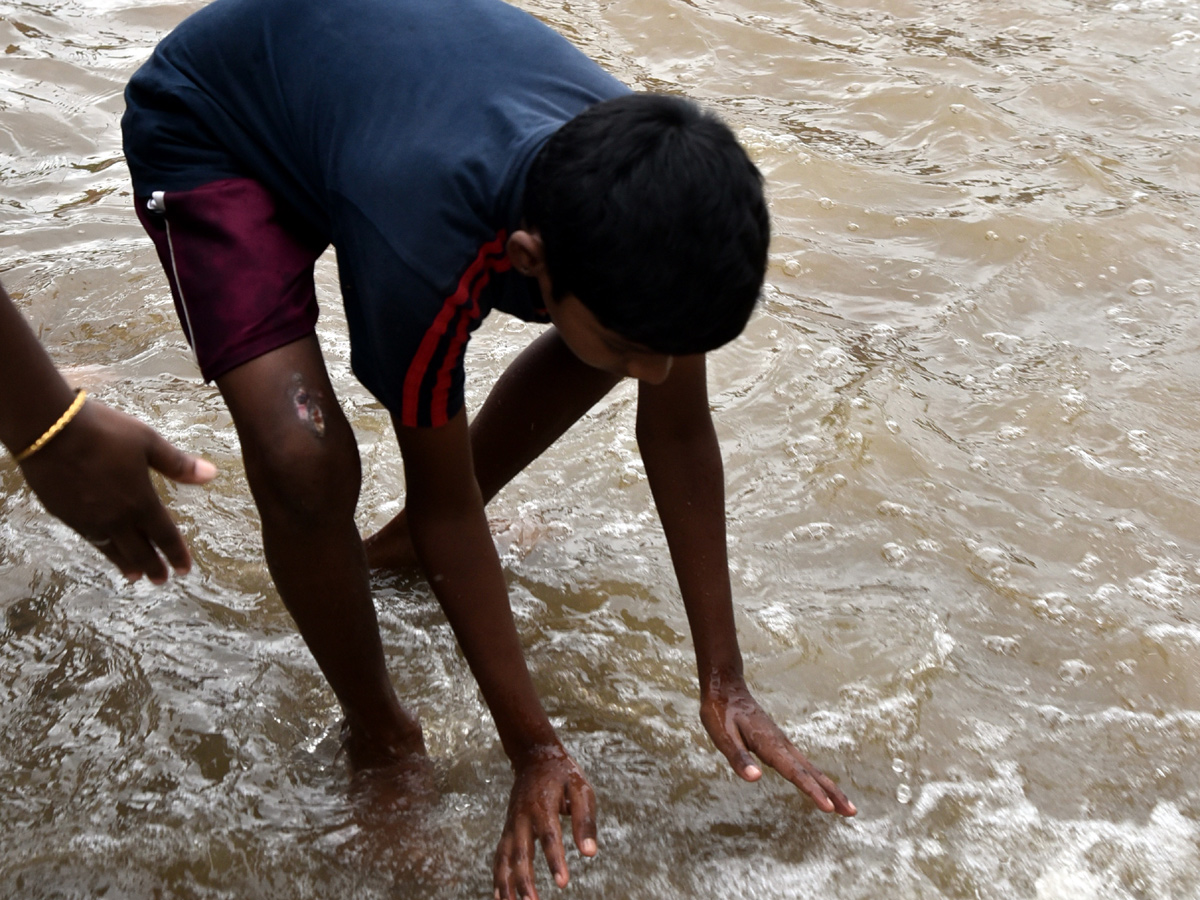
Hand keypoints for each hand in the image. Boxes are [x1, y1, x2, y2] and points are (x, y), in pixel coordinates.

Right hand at [18, 398, 216, 582]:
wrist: (49, 430)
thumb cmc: (103, 432)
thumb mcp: (148, 442)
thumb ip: (178, 464)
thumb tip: (212, 475)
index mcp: (140, 501)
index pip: (164, 535)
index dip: (177, 553)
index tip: (185, 569)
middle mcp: (116, 517)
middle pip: (139, 550)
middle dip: (153, 566)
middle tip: (162, 580)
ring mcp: (89, 519)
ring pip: (113, 549)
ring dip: (127, 563)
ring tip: (135, 575)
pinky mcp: (66, 515)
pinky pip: (90, 539)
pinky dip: (103, 549)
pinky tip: (105, 548)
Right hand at [493, 744, 597, 899]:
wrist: (535, 757)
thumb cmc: (563, 775)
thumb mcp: (581, 789)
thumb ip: (585, 820)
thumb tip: (590, 853)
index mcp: (543, 805)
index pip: (549, 836)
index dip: (555, 860)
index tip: (562, 883)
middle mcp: (523, 817)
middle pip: (521, 852)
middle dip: (525, 880)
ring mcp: (512, 824)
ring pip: (505, 857)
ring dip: (507, 883)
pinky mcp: (508, 829)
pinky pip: (500, 855)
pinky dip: (498, 876)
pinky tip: (501, 897)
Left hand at [700, 670, 855, 815]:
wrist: (726, 688)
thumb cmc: (720, 713)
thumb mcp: (722, 736)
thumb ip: (738, 758)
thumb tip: (755, 778)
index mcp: (769, 745)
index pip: (795, 772)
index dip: (812, 791)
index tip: (829, 808)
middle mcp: (781, 744)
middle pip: (812, 772)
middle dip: (833, 792)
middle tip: (852, 812)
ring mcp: (782, 743)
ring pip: (810, 768)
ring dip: (829, 786)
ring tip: (844, 805)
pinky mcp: (779, 743)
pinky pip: (802, 763)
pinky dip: (815, 777)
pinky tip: (819, 784)